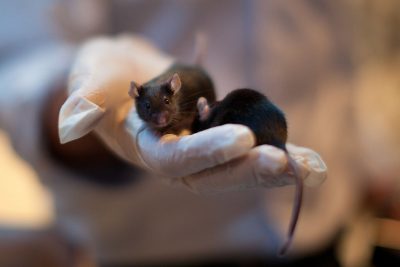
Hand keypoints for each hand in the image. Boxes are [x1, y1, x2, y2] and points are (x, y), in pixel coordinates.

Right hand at [59, 35, 326, 192]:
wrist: (127, 75)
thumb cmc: (104, 75)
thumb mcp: (90, 78)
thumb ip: (84, 98)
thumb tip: (70, 123)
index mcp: (147, 150)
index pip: (176, 161)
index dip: (207, 153)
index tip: (244, 140)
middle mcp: (177, 158)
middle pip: (215, 175)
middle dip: (252, 171)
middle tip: (293, 166)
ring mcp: (202, 149)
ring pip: (239, 168)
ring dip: (277, 169)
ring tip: (317, 170)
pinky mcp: (220, 135)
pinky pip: (251, 148)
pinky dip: (280, 152)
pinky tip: (310, 160)